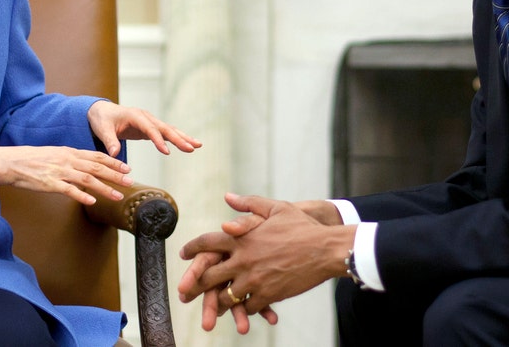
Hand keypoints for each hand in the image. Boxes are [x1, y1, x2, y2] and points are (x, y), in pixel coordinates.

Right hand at [0, 145, 130, 204]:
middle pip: (97, 168)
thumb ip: (72, 160)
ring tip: (118, 196)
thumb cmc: (34, 160)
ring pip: (88, 179)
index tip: (128, 168)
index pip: (97, 156)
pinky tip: (92, 202)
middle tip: (131, 181)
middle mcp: (68, 161)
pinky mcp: (50, 184)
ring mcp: (60, 172)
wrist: (13, 162)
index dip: (114, 162)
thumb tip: (87, 165)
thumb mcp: (56, 155)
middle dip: (116, 175)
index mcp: (70, 153)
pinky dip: (82, 195)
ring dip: (105, 188)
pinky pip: (69, 190)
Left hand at [87, 100, 201, 157]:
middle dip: (178, 138)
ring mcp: (150, 122)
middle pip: (165, 128)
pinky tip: (188, 145)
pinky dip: (177, 139)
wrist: (102, 112)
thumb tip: (115, 154)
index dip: (158, 140)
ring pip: (169, 130)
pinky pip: (166, 134)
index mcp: (135, 115)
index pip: (150, 129)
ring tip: (198, 145)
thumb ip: (110, 141)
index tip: (167, 152)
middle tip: (191, 148)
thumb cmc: (102, 120)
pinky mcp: (150, 128)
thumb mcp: (102, 130)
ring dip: (183, 138)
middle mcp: (146, 117)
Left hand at [178, 193, 354, 331]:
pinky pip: (248, 307)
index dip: (192, 248)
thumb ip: (249, 204)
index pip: (207, 243)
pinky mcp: (267, 294)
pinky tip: (244, 311)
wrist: (325, 249)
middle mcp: (243, 259)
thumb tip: (228, 197)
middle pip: (208, 275)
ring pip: (225, 296)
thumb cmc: (302, 226)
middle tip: (185, 291)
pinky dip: (245, 310)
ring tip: (212, 307)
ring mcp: (253, 279)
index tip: (183, 254)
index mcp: (241, 238)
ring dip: (217, 302)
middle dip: (194, 284)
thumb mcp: (276, 208)